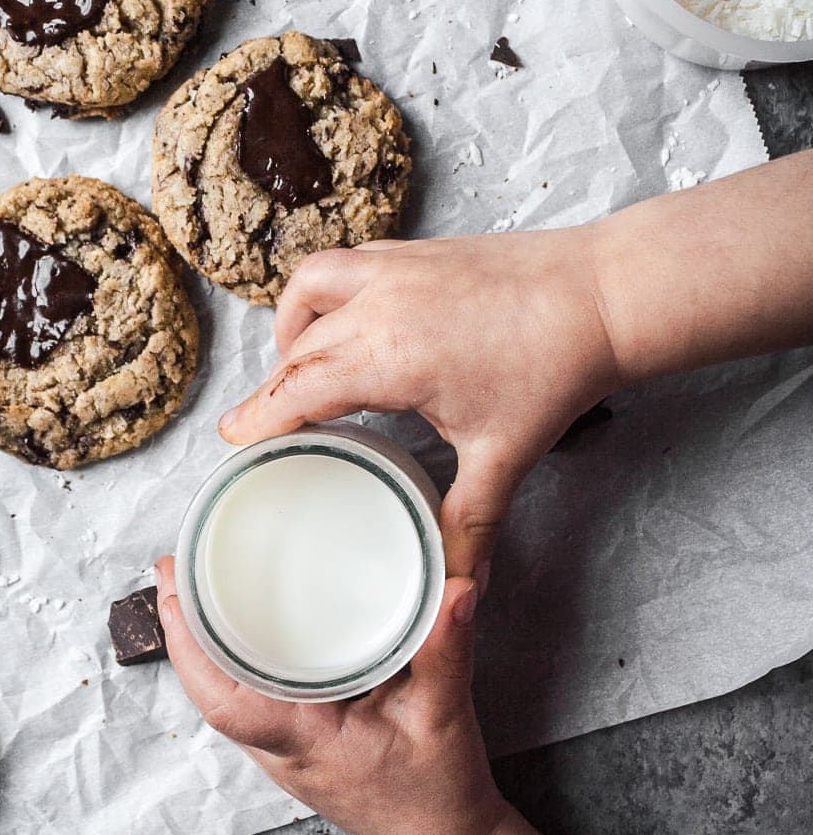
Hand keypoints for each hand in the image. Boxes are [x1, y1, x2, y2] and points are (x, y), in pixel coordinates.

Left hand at [154, 558, 509, 834]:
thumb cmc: (438, 795)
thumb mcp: (446, 719)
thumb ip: (447, 651)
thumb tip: (457, 589)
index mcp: (304, 741)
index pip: (225, 699)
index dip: (189, 644)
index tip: (173, 586)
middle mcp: (280, 749)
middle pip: (210, 689)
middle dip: (183, 628)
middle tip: (172, 564)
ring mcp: (283, 752)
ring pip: (225, 695)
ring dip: (203, 643)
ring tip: (191, 583)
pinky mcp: (295, 746)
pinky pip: (248, 698)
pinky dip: (232, 658)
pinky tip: (235, 626)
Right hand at [217, 229, 618, 581]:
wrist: (602, 295)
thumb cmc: (554, 369)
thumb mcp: (502, 457)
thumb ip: (468, 523)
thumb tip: (453, 582)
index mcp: (388, 357)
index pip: (295, 389)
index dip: (257, 418)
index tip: (232, 441)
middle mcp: (379, 304)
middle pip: (296, 349)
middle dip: (271, 388)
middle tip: (259, 425)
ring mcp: (395, 268)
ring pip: (309, 289)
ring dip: (291, 327)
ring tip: (296, 364)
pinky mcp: (417, 251)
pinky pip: (346, 263)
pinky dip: (327, 291)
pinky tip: (346, 318)